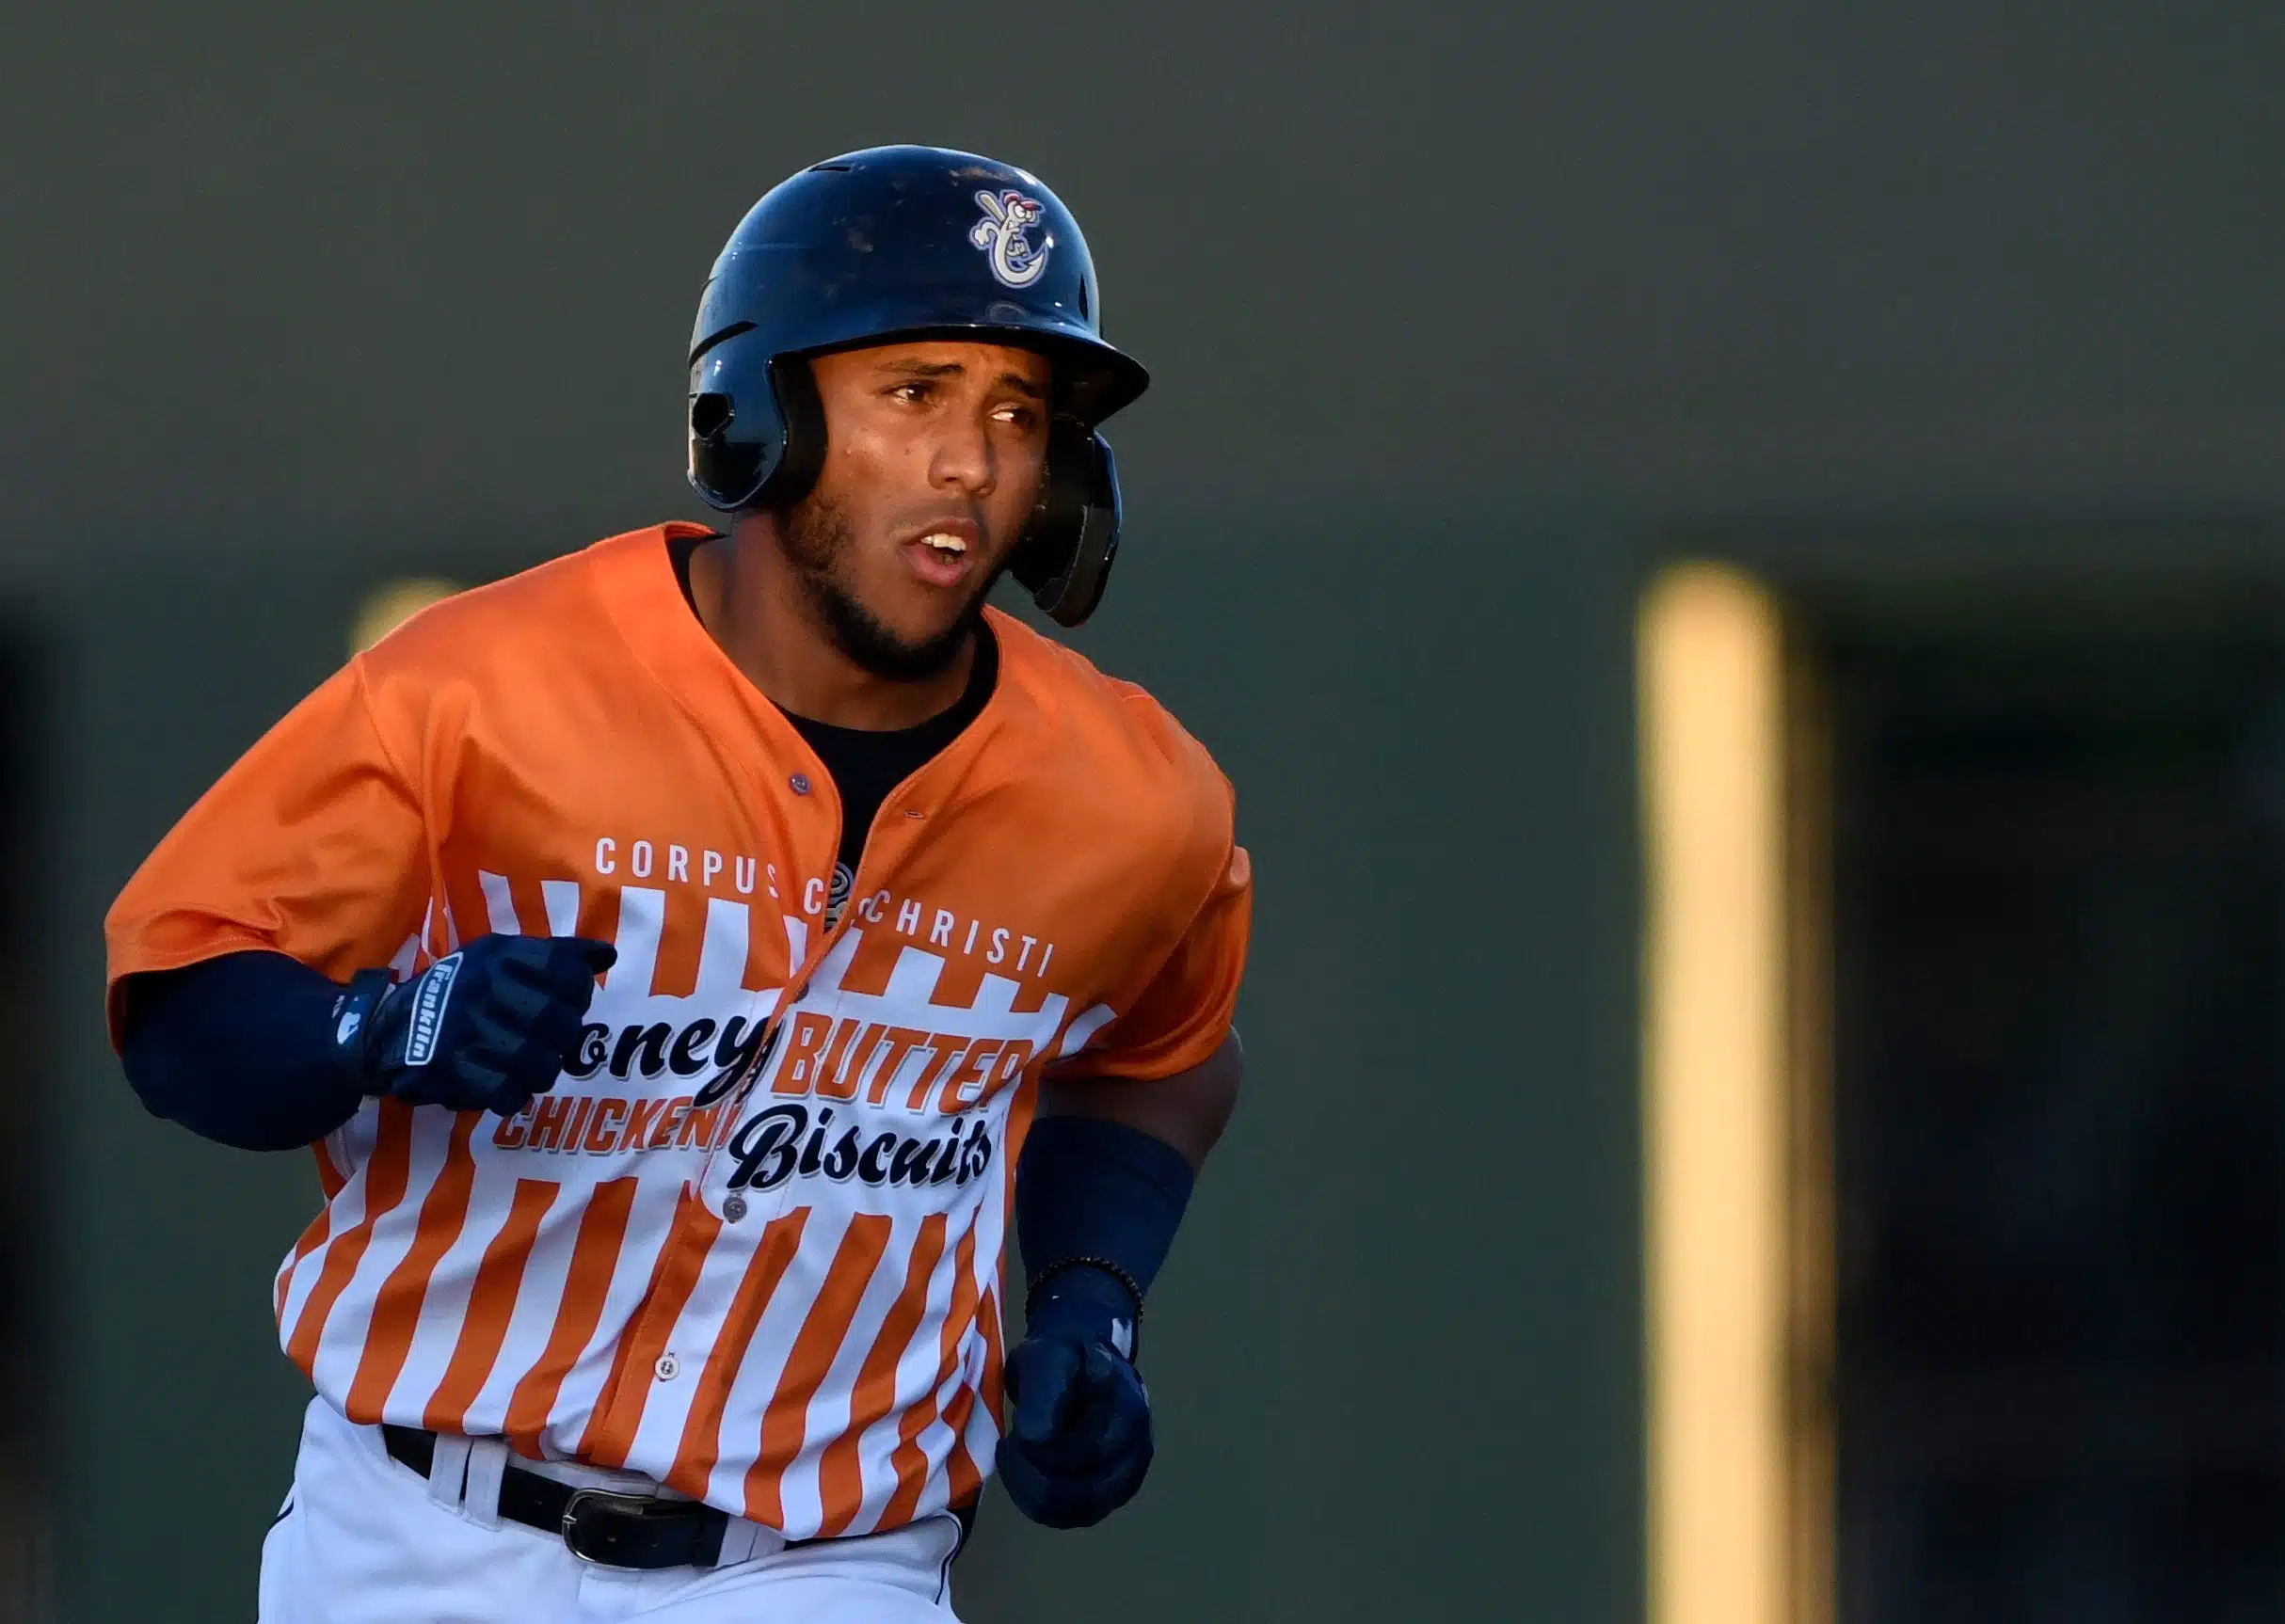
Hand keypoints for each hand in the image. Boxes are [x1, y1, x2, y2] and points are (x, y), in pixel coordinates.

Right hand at [334, 934, 616, 1115]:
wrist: (387, 1030)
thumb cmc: (461, 993)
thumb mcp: (500, 959)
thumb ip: (556, 955)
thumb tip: (607, 956)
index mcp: (499, 955)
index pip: (568, 973)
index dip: (579, 993)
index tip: (569, 1003)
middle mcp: (483, 987)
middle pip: (561, 1023)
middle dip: (565, 1038)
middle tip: (550, 1041)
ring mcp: (466, 1030)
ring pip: (542, 1064)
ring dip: (542, 1071)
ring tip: (528, 1066)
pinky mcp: (451, 1069)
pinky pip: (510, 1094)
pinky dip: (514, 1096)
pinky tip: (503, 1085)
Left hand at [996, 1274, 1152, 1529]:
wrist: (1078, 1367)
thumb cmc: (1063, 1360)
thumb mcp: (1048, 1359)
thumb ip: (1043, 1393)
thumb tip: (1035, 1437)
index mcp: (1129, 1410)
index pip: (1088, 1453)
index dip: (1045, 1451)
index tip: (1015, 1431)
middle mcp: (1138, 1449)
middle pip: (1086, 1490)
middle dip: (1035, 1473)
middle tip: (1009, 1446)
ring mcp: (1127, 1475)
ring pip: (1078, 1510)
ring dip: (1034, 1492)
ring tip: (1014, 1459)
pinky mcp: (1109, 1494)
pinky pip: (1073, 1516)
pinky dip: (1040, 1506)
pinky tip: (1024, 1477)